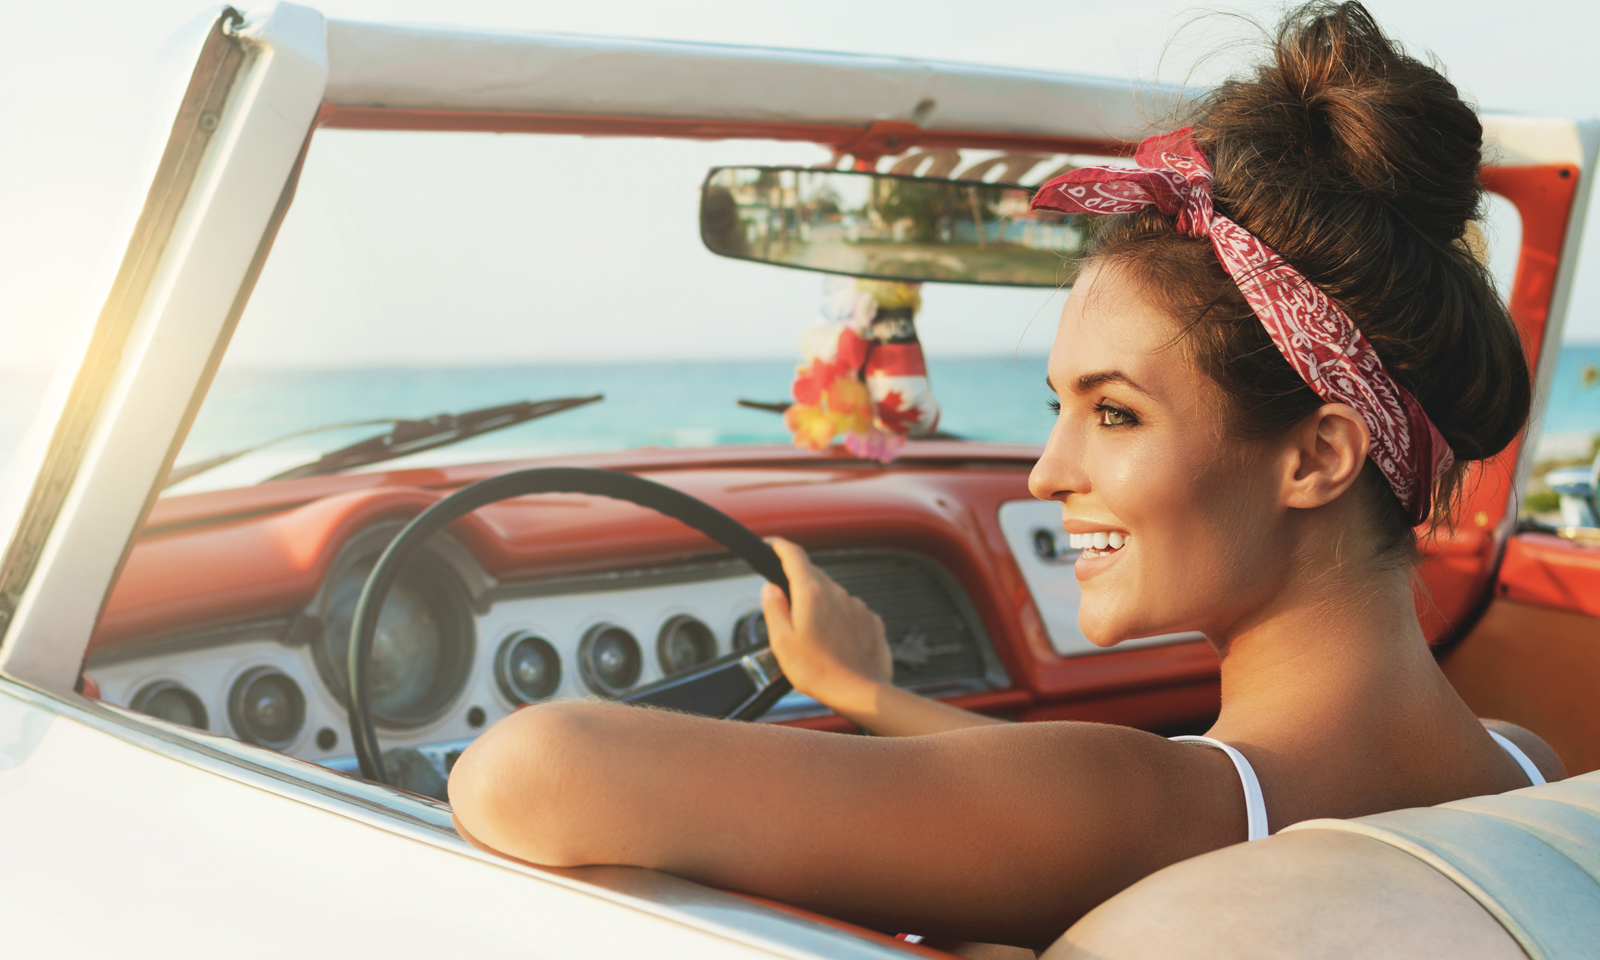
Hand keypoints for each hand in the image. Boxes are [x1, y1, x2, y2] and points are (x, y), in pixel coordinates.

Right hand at [760, 538, 892, 708]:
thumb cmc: (821, 672)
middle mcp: (837, 594)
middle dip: (798, 580)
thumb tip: (770, 589)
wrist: (862, 693)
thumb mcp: (782, 643)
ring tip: (812, 632)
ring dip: (820, 603)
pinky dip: (838, 617)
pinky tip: (834, 640)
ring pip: (832, 594)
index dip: (781, 546)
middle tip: (786, 601)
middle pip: (813, 574)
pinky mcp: (871, 620)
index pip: (795, 556)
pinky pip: (850, 610)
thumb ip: (774, 610)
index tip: (774, 545)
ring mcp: (857, 606)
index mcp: (812, 594)